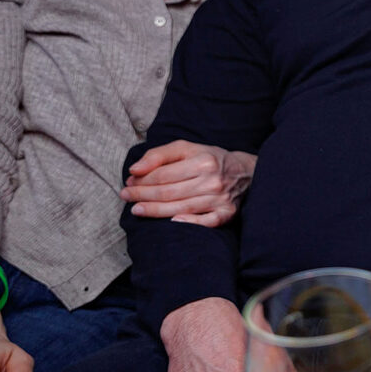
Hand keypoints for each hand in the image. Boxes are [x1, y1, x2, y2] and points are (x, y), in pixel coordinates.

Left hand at [123, 141, 255, 226]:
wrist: (244, 171)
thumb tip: (134, 170)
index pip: (164, 174)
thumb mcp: (186, 148)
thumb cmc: (210, 159)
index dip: (142, 180)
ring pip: (181, 208)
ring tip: (136, 210)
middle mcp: (213, 181)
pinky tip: (172, 222)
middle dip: (142, 195)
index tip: (129, 183)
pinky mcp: (226, 213)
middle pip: (169, 192)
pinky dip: (189, 223)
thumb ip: (159, 155)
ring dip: (154, 211)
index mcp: (203, 161)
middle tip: (126, 197)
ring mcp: (220, 199)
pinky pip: (206, 223)